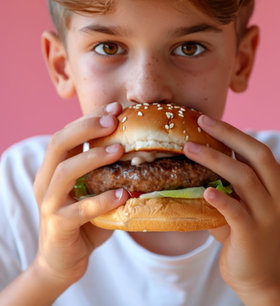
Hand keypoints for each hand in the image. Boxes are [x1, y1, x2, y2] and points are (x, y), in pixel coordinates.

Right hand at [33, 102, 128, 288]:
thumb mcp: (94, 190)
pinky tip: (123, 195)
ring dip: (93, 157)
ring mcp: (50, 203)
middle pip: (59, 143)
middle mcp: (46, 180)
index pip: (68, 132)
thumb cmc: (85, 220)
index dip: (90, 117)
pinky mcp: (58, 226)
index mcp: (55, 167)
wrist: (62, 261)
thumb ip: (108, 171)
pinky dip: (101, 201)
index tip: (116, 107)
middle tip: (114, 120)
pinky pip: (79, 210)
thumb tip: (145, 150)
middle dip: (87, 127)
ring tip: (120, 150)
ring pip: (65, 172)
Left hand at [184, 115, 279, 303]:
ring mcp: (267, 214)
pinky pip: (236, 211)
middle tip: (201, 122)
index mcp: (278, 181)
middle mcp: (278, 194)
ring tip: (190, 149)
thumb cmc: (244, 232)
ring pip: (244, 178)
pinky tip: (205, 191)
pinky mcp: (252, 233)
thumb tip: (196, 152)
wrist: (260, 276)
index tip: (207, 120)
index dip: (233, 132)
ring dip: (215, 160)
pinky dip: (220, 199)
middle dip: (228, 134)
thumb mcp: (243, 200)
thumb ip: (229, 180)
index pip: (257, 149)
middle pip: (257, 155)